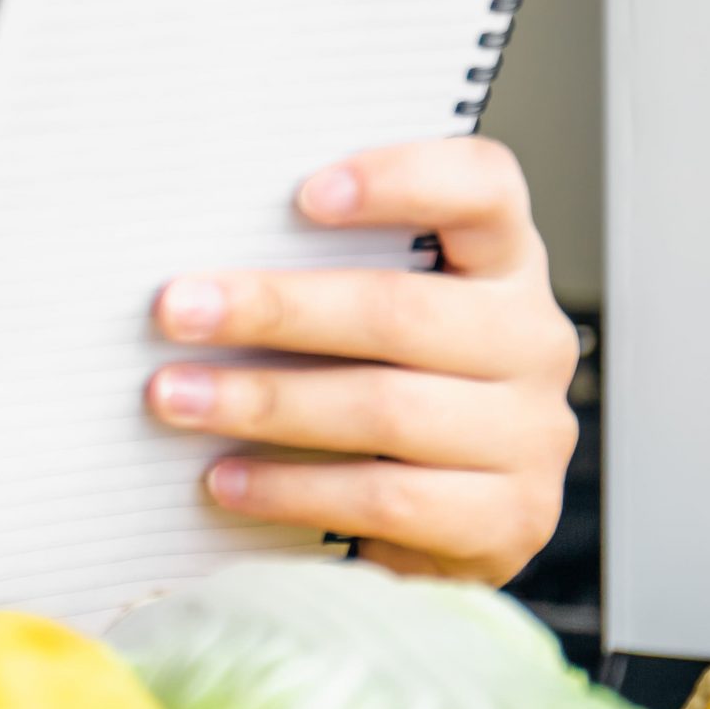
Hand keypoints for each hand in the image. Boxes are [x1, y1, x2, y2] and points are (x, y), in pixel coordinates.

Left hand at [142, 137, 578, 584]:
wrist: (446, 528)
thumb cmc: (383, 392)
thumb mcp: (368, 324)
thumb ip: (322, 277)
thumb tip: (200, 273)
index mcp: (504, 263)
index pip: (483, 188)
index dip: (402, 181)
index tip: (305, 195)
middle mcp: (533, 339)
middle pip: (402, 310)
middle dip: (274, 311)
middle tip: (177, 310)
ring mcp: (531, 433)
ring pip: (385, 408)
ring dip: (263, 402)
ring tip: (177, 397)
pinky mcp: (510, 520)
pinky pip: (387, 497)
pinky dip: (293, 488)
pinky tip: (228, 480)